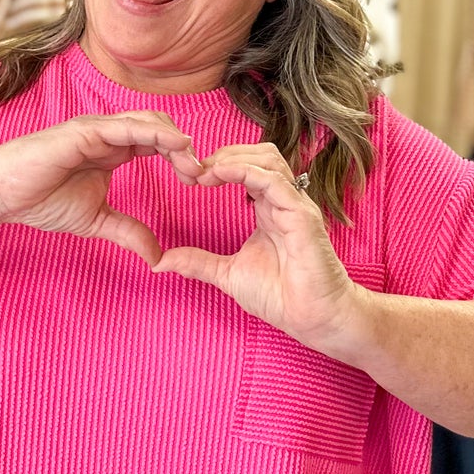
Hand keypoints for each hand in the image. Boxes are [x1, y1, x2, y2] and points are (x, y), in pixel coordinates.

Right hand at [0, 111, 204, 265]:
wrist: (2, 194)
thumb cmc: (40, 200)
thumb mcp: (96, 221)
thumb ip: (128, 232)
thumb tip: (158, 257)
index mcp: (114, 151)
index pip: (159, 146)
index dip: (182, 159)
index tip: (200, 182)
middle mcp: (109, 134)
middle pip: (161, 130)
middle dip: (186, 150)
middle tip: (204, 175)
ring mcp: (97, 128)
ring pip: (149, 122)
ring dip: (176, 141)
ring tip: (195, 163)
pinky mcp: (85, 130)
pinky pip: (127, 126)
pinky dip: (154, 132)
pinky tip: (175, 144)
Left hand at [153, 143, 355, 346]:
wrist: (312, 318)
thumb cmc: (281, 296)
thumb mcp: (227, 274)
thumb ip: (197, 262)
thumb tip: (161, 261)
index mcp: (268, 208)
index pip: (247, 168)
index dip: (218, 166)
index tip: (190, 178)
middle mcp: (283, 201)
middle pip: (258, 154)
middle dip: (224, 154)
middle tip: (195, 171)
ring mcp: (295, 205)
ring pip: (267, 159)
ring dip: (233, 158)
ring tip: (205, 172)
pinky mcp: (302, 216)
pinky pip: (275, 181)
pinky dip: (246, 171)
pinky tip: (220, 175)